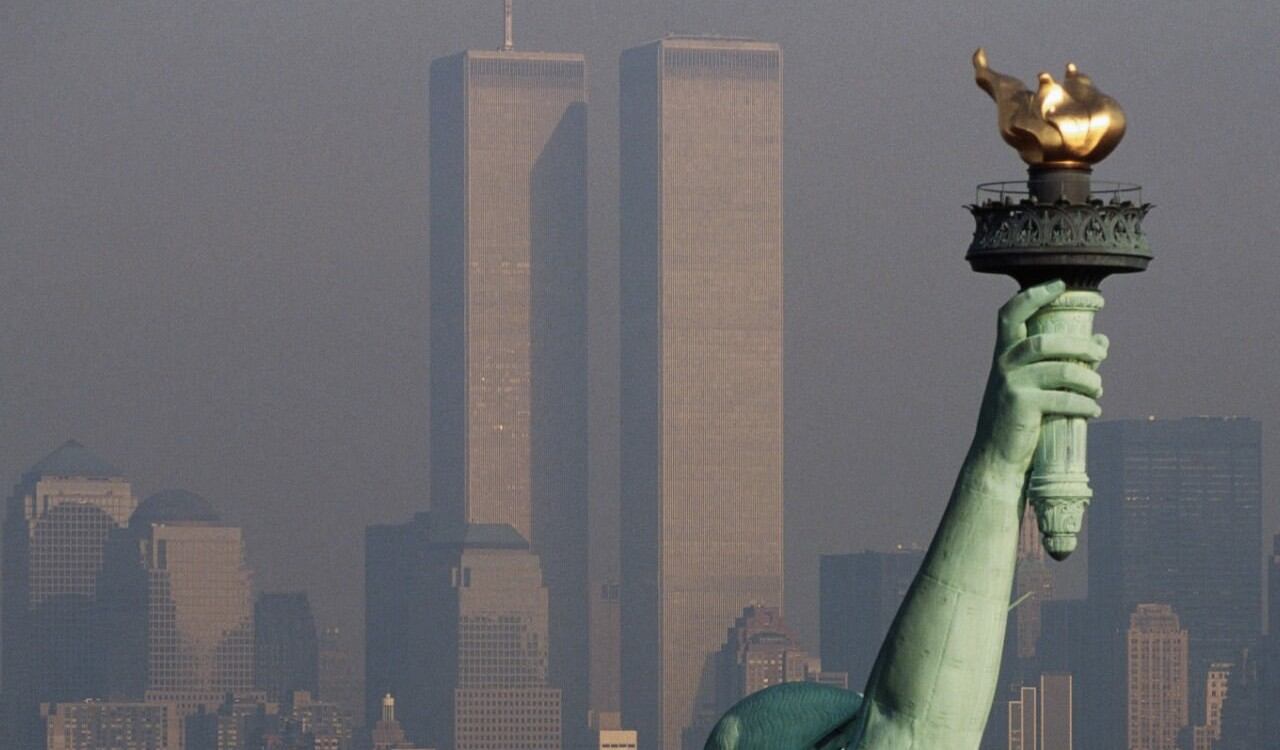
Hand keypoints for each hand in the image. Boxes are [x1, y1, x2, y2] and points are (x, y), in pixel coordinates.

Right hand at [974, 279, 1107, 477]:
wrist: (997, 458)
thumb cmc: (1020, 419)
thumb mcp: (1036, 386)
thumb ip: (1063, 362)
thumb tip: (1103, 344)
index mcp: (1004, 355)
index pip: (1010, 314)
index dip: (1033, 295)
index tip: (1060, 283)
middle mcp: (1003, 365)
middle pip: (1046, 341)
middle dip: (1080, 345)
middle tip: (1101, 354)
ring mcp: (1010, 385)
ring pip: (1061, 370)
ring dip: (1089, 378)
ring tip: (1099, 389)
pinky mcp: (1021, 406)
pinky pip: (1063, 398)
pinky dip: (1085, 404)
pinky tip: (1094, 410)